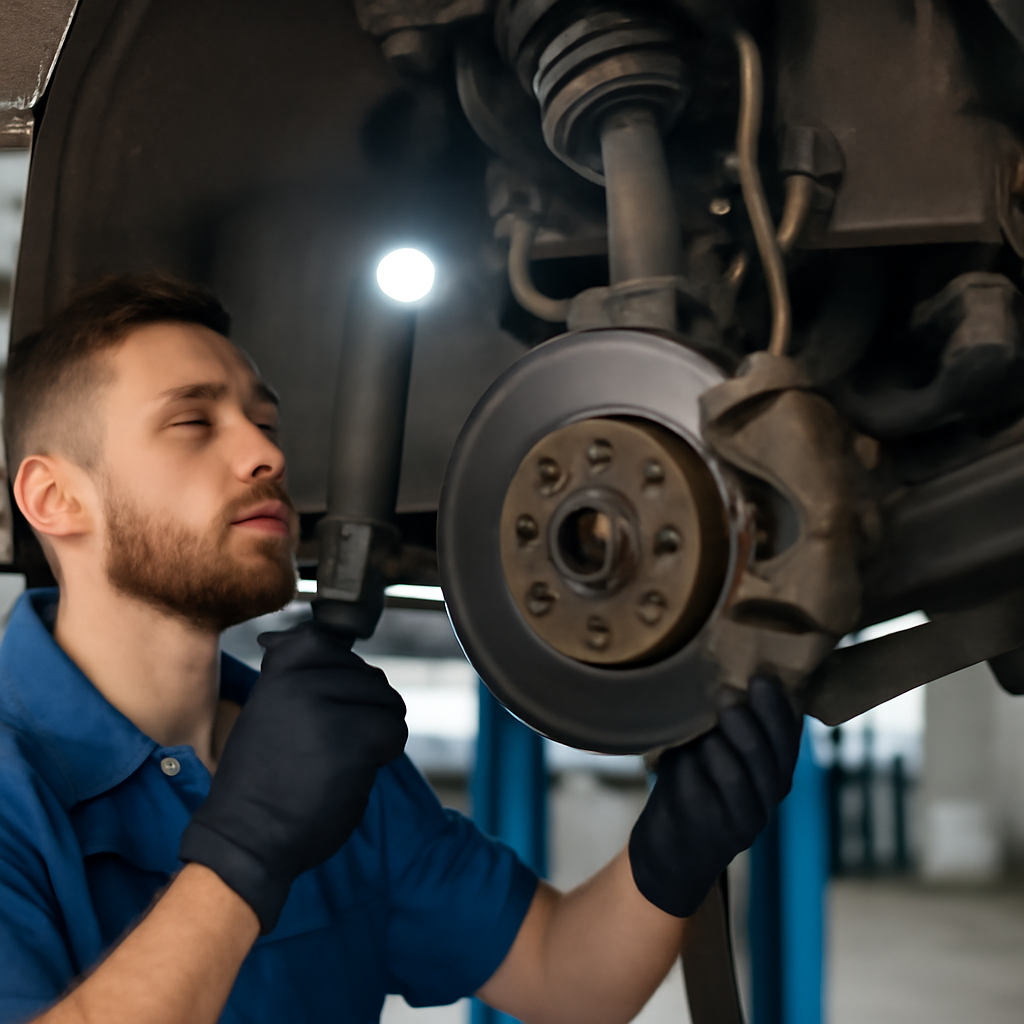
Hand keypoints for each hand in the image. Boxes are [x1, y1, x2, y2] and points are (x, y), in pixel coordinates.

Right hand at [179, 621, 407, 931]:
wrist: (246, 836)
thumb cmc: (260, 781)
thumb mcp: (263, 711)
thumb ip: (287, 675)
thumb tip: (293, 637)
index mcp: (277, 672)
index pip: (327, 641)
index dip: (340, 676)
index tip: (321, 711)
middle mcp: (300, 681)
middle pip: (367, 675)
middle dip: (364, 710)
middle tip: (330, 746)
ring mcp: (326, 708)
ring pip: (386, 701)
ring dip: (376, 731)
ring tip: (342, 758)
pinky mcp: (353, 738)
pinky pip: (393, 730)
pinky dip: (385, 753)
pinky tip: (356, 771)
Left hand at [628, 675, 801, 916]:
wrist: (672, 850)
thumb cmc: (693, 783)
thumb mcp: (714, 749)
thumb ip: (725, 722)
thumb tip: (723, 669)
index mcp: (774, 773)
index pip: (789, 739)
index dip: (783, 708)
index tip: (770, 674)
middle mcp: (768, 798)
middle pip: (774, 756)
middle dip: (763, 717)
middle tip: (750, 684)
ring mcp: (746, 819)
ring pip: (744, 775)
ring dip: (734, 739)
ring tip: (724, 706)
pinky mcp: (717, 833)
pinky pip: (709, 795)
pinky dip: (701, 767)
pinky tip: (694, 748)